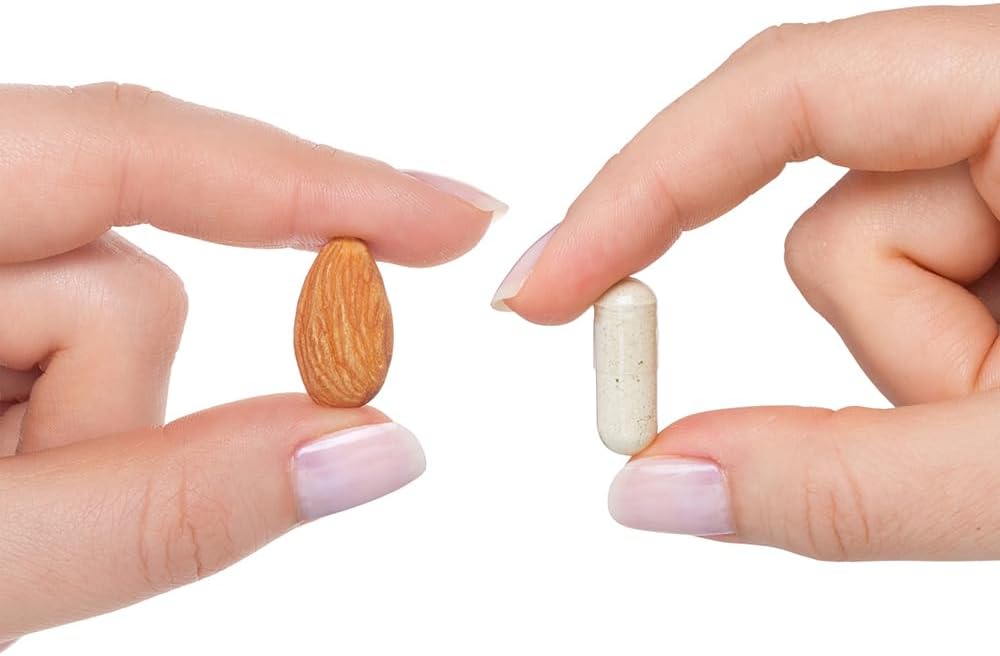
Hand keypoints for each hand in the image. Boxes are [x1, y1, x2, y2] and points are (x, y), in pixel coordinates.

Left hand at [0, 83, 503, 641]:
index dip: (318, 182)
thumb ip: (165, 510)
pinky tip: (10, 460)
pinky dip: (86, 406)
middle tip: (43, 518)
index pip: (137, 149)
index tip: (455, 220)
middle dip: (125, 403)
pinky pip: (94, 323)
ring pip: (119, 309)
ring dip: (93, 421)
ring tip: (4, 508)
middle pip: (132, 274)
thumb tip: (377, 447)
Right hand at [492, 4, 999, 559]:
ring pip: (863, 261)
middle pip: (829, 219)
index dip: (641, 188)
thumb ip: (842, 487)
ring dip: (920, 360)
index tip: (542, 290)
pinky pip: (905, 282)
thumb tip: (652, 489)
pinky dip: (936, 358)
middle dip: (882, 341)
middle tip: (981, 422)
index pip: (785, 90)